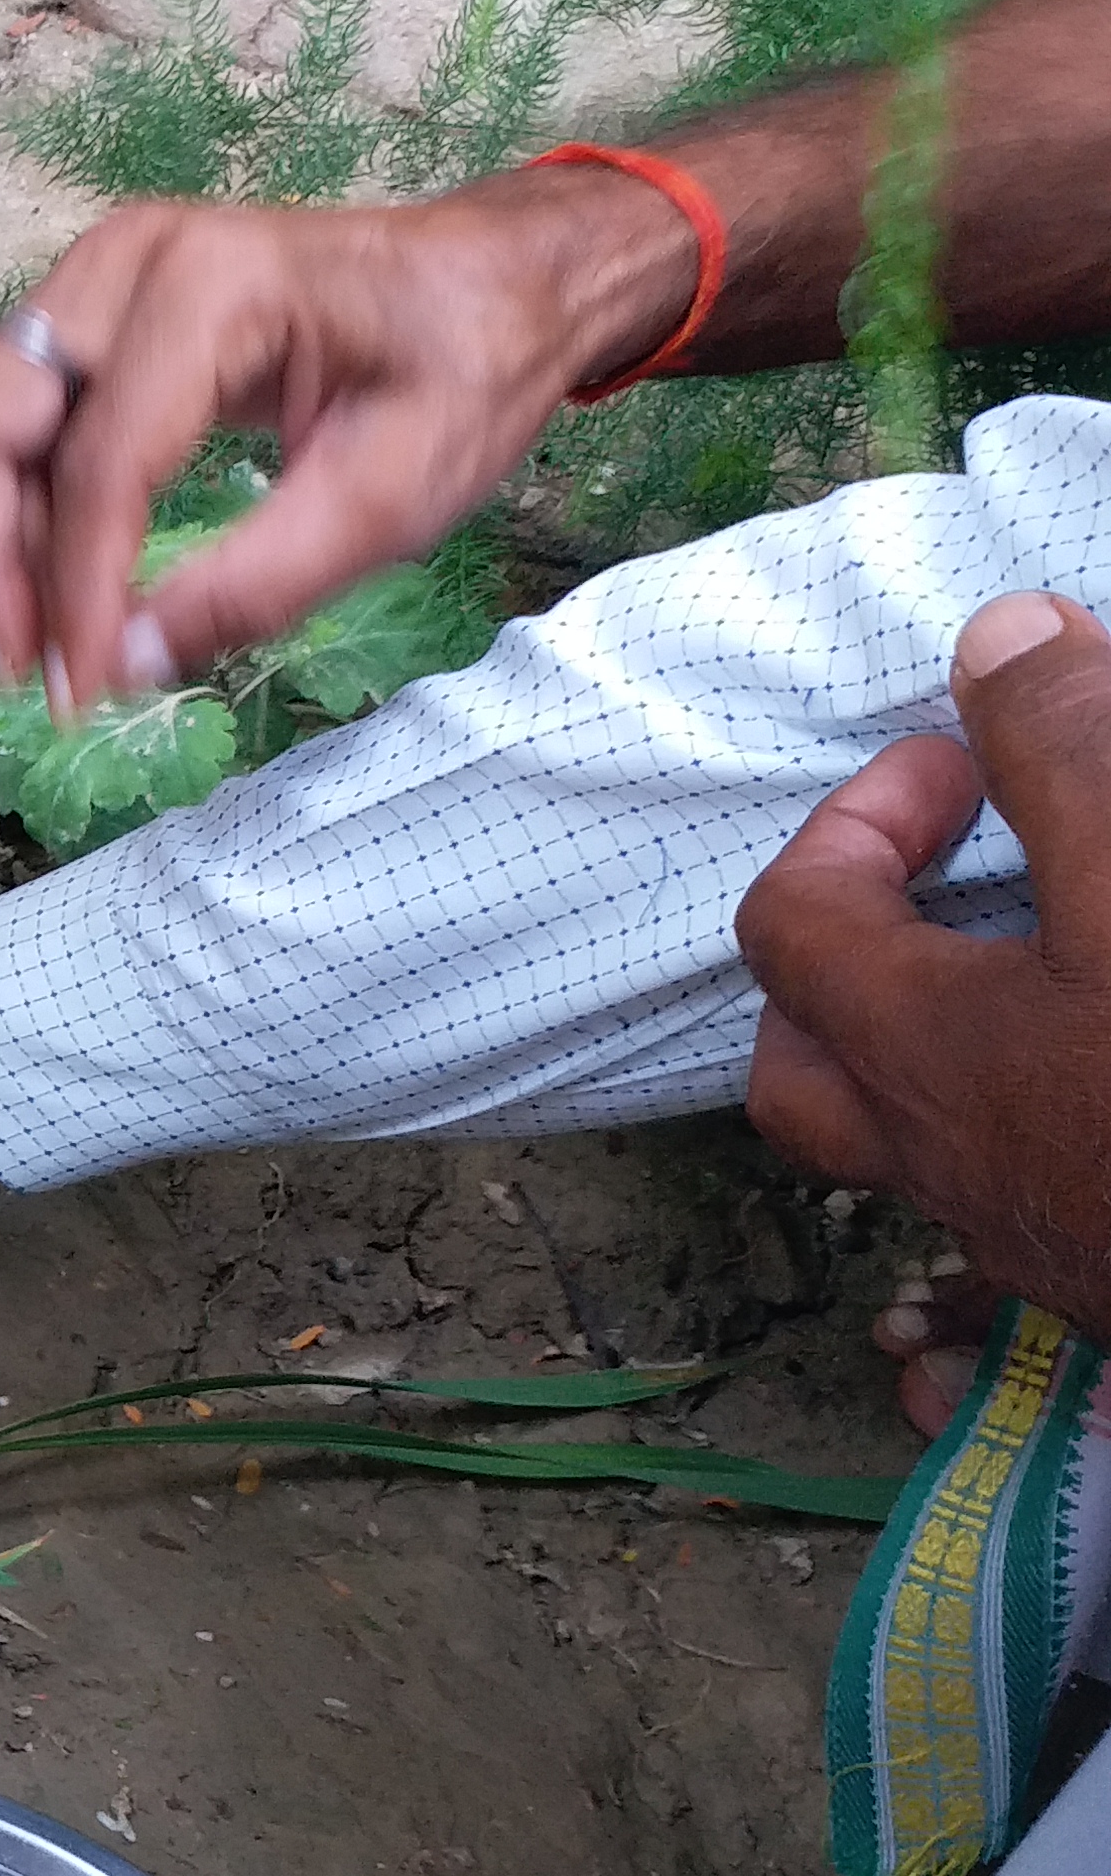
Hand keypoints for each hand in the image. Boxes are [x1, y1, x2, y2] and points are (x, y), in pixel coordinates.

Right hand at [0, 162, 701, 714]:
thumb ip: (260, 580)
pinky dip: (9, 510)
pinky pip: (5, 417)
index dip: (75, 591)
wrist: (497, 280)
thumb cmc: (466, 366)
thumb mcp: (396, 492)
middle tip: (19, 669)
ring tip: (30, 642)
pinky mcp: (88, 316)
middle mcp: (126, 262)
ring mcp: (95, 281)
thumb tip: (124, 664)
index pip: (99, 459)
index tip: (80, 692)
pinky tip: (50, 587)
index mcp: (213, 283)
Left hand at [736, 592, 1110, 1331]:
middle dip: (848, 958)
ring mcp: (1034, 1239)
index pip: (796, 917)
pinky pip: (1029, 1192)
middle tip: (950, 884)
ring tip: (1045, 962)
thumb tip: (999, 637)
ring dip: (946, 1045)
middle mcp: (946, 1163)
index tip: (962, 760)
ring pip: (917, 1141)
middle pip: (810, 1066)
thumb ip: (1066, 751)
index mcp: (923, 1052)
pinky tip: (1099, 1067)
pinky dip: (1044, 1115)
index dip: (863, 814)